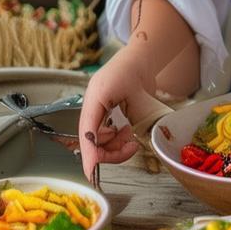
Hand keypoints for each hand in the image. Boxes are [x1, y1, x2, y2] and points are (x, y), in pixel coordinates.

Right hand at [78, 41, 158, 179]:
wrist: (139, 57)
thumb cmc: (138, 70)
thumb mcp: (141, 96)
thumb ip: (140, 120)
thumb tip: (138, 144)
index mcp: (96, 97)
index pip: (88, 130)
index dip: (90, 153)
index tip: (93, 172)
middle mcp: (91, 104)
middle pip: (91, 139)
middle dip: (110, 150)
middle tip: (132, 147)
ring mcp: (94, 109)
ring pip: (97, 139)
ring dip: (114, 144)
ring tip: (131, 135)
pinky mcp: (100, 113)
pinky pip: (101, 133)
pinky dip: (114, 138)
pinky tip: (126, 131)